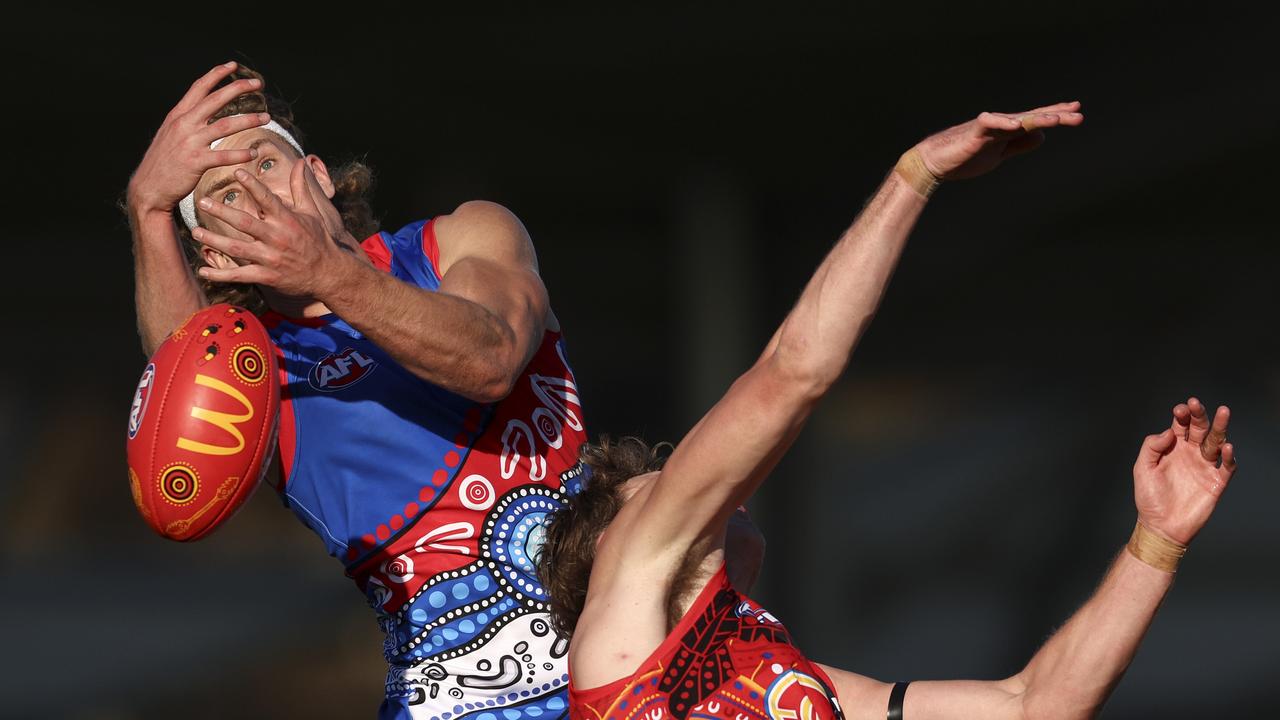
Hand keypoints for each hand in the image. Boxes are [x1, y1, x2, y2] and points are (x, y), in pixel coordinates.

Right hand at [127, 62, 271, 214]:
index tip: (233, 66)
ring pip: (225, 125)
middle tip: (258, 83)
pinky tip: (254, 152)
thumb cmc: (163, 162)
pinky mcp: (196, 162)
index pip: (199, 88)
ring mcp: (190, 142)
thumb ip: (186, 121)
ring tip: (267, 117)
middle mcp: (184, 124)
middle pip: (215, 100)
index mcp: (178, 115)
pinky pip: (224, 155)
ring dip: (249, 119)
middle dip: (238, 88)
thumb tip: (201, 109)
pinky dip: (241, 153)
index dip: (216, 74)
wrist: (148, 188)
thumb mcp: (170, 134)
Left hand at [192, 160, 357, 298]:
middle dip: (222, 212)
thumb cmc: (319, 240)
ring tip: (195, 232)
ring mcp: (270, 258)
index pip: (267, 199)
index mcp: (287, 220)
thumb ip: (300, 187)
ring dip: (214, 240)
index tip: (237, 172)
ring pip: (237, 248)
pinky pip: (240, 275)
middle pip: (245, 223)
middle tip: (202, 202)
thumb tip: (300, 162)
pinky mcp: (267, 276)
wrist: (329, 274)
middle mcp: (277, 238)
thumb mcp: (312, 212)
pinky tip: (203, 271)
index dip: (252, 185)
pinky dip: (221, 275)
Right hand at [914, 101, 1082, 181]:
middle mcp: (1001, 124)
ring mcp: (988, 127)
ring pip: (1017, 118)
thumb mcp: (999, 154)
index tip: (1077, 110)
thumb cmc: (964, 157)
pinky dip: (1003, 122)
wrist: (935, 161)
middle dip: (1055, 115)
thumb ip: (1018, 145)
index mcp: (1007, 130)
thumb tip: (1041, 136)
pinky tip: (1018, 124)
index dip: (1056, 115)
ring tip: (1057, 119)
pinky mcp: (974, 132)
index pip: (1035, 120)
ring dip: (1037, 118)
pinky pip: (990, 123)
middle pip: (1032, 117)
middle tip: (1078, 114)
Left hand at [1133, 397, 1236, 545]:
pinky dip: (1229, 456)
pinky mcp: (1216, 482)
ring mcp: (1205, 466)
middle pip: (1200, 429)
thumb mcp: (1142, 468)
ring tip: (1223, 412)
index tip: (1180, 409)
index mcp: (1173, 448)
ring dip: (1220, 427)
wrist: (1161, 526)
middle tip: (1197, 405)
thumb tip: (1169, 431)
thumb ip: (1152, 447)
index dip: (1182, 415)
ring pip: (1216, 442)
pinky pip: (1227, 466)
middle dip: (1200, 415)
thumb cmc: (1149, 497)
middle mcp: (1191, 453)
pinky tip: (1226, 447)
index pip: (1181, 425)